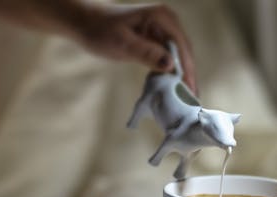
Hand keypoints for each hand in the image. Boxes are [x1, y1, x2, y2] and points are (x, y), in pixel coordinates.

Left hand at [75, 3, 196, 93]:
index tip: (190, 90)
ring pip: (179, 56)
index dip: (188, 70)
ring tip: (187, 97)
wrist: (83, 22)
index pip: (181, 46)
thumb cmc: (99, 29)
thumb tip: (171, 66)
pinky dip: (172, 72)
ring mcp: (162, 30)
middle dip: (189, 75)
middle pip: (184, 52)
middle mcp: (167, 21)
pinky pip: (169, 57)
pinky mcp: (156, 39)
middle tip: (193, 100)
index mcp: (161, 17)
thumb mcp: (122, 43)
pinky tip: (174, 87)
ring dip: (183, 76)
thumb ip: (146, 53)